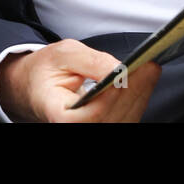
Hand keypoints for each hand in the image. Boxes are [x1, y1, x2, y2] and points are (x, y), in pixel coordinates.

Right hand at [0, 39, 160, 122]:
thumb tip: (119, 68)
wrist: (33, 86)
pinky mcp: (102, 126)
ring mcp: (89, 129)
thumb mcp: (62, 54)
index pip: (94, 113)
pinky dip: (137, 100)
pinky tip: (143, 82)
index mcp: (59, 116)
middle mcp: (75, 129)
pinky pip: (125, 119)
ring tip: (150, 70)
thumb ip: (91, 61)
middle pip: (114, 118)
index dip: (114, 94)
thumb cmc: (45, 70)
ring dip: (140, 95)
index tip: (130, 72)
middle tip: (150, 66)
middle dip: (135, 91)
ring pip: (123, 121)